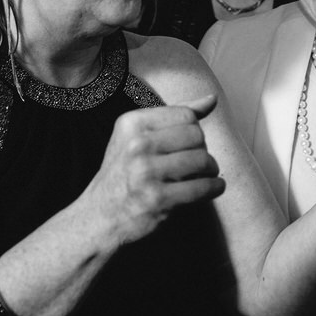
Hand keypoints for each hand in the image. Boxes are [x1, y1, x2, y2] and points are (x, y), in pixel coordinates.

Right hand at [87, 94, 225, 242]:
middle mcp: (137, 145)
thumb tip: (212, 99)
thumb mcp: (138, 136)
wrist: (100, 216)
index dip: (194, 130)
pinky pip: (202, 187)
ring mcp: (146, 173)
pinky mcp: (158, 199)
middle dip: (203, 150)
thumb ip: (175, 117)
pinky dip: (215, 187)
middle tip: (197, 162)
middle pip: (197, 136)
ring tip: (206, 175)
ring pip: (202, 160)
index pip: (186, 115)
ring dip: (211, 170)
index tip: (188, 144)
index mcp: (132, 123)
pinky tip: (212, 188)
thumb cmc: (125, 172)